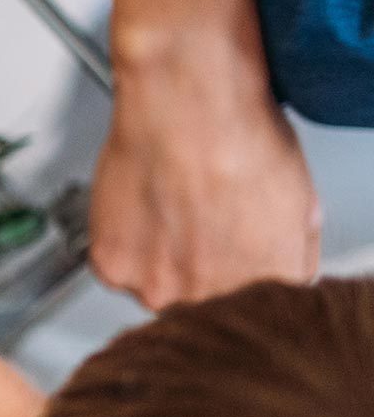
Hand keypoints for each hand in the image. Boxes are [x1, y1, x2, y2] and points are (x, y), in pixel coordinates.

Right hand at [90, 29, 319, 309]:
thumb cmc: (242, 140)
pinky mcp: (114, 268)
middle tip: (199, 228)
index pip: (254, 308)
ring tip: (171, 212)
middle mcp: (212, 299)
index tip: (233, 260)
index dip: (243, 278)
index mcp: (267, 287)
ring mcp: (159, 289)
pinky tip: (145, 207)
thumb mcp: (302, 201)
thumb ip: (293, 252)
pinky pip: (120, 268)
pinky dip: (126, 244)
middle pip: (202, 304)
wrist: (186, 108)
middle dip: (202, 273)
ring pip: (158, 289)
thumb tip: (288, 270)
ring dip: (161, 262)